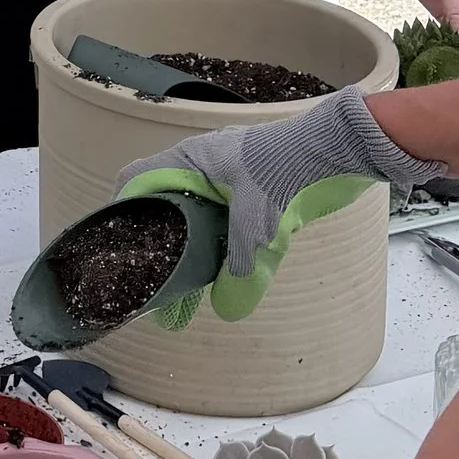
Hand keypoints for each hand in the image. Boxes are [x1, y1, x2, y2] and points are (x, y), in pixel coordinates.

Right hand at [128, 86, 446, 302]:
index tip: (122, 248)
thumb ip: (240, 266)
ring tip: (186, 285)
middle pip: (165, 200)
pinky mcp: (250, 186)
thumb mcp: (258, 224)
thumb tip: (229, 308)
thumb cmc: (285, 171)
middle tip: (156, 279)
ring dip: (189, 244)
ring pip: (194, 211)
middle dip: (159, 240)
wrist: (335, 149)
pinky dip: (216, 240)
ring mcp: (227, 174)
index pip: (136, 178)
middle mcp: (201, 164)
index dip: (124, 210)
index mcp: (189, 160)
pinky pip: (220, 215)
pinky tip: (222, 267)